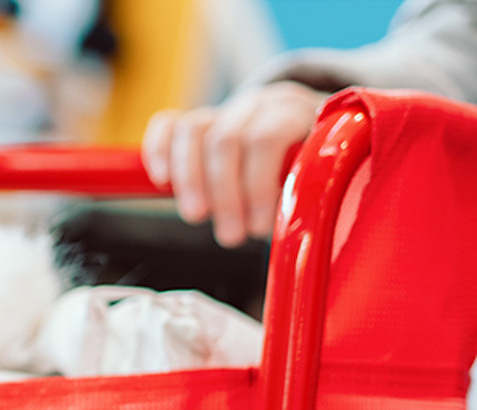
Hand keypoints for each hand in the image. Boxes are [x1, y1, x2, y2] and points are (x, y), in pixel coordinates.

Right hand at [142, 81, 326, 246]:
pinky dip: (158, 151)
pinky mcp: (195, 120)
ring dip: (189, 180)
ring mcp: (224, 109)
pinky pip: (167, 124)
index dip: (257, 186)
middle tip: (230, 236)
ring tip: (198, 216)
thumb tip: (285, 222)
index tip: (258, 228)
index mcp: (293, 112)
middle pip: (225, 140)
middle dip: (224, 195)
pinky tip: (163, 181)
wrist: (303, 133)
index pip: (264, 139)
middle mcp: (257, 104)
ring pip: (192, 130)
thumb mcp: (319, 174)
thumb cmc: (308, 168)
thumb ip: (301, 188)